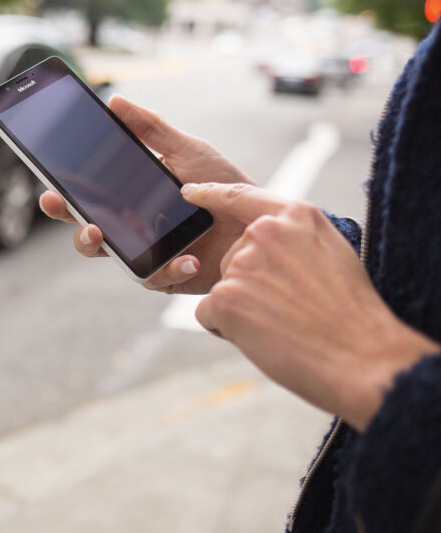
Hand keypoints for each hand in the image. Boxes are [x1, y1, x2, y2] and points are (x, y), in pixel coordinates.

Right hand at [40, 94, 252, 293]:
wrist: (263, 221)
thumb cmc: (226, 185)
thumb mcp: (188, 150)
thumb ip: (151, 129)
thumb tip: (114, 101)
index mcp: (130, 198)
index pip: (88, 198)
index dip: (63, 196)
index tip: (50, 189)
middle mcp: (133, 228)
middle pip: (89, 233)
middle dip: (73, 225)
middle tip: (67, 212)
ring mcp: (149, 254)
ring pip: (113, 258)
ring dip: (102, 248)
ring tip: (102, 234)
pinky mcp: (171, 276)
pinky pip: (157, 277)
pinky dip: (169, 268)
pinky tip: (187, 258)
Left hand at [185, 182, 439, 430]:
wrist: (363, 358)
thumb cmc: (350, 316)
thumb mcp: (332, 255)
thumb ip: (294, 240)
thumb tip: (257, 243)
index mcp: (296, 216)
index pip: (242, 197)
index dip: (211, 194)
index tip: (189, 192)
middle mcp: (265, 232)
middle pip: (232, 258)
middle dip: (250, 286)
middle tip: (291, 309)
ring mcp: (243, 262)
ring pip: (223, 288)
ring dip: (242, 309)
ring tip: (283, 324)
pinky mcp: (225, 296)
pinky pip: (208, 314)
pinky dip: (227, 329)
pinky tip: (263, 338)